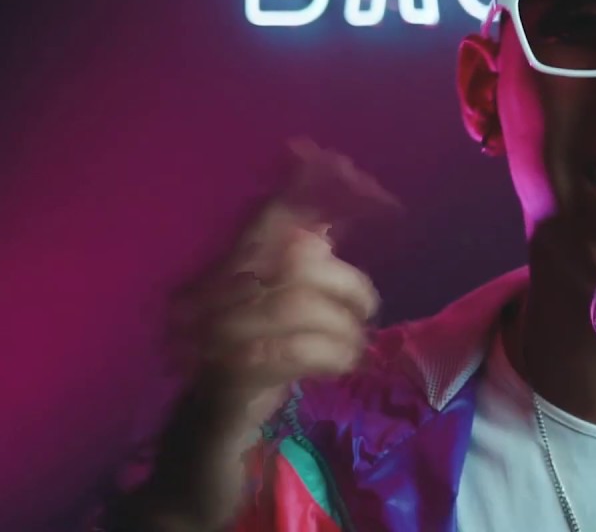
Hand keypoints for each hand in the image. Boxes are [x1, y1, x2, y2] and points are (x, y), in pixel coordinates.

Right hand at [134, 138, 400, 530]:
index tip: (348, 169)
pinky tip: (341, 365)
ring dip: (343, 326)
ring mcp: (212, 339)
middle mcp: (208, 297)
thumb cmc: (243, 382)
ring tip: (353, 346)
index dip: (306, 188)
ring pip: (298, 304)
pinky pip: (292, 351)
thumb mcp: (277, 320)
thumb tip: (324, 225)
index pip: (264, 215)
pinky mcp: (227, 384)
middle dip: (346, 281)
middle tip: (365, 309)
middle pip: (293, 258)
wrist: (200, 455)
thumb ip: (297, 276)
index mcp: (222, 274)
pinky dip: (331, 355)